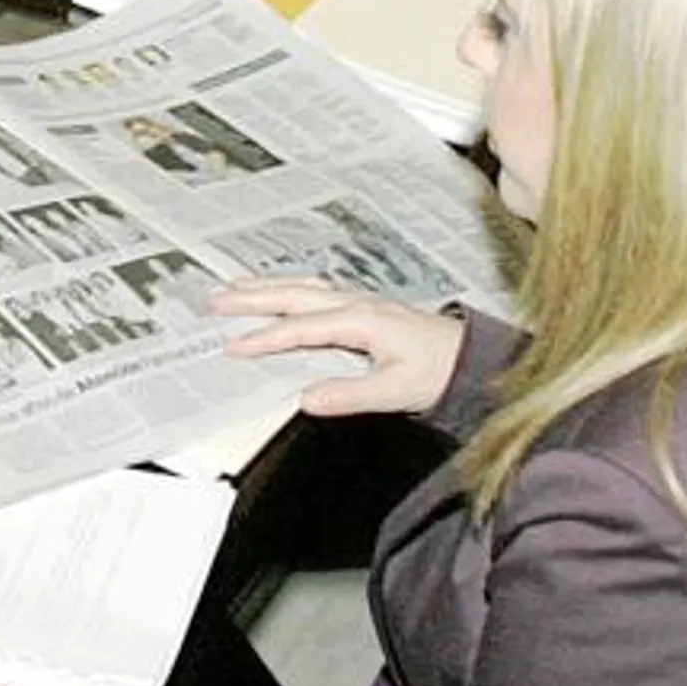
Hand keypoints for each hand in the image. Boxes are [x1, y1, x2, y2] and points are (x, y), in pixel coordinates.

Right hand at [211, 278, 465, 416]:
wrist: (472, 359)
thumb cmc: (440, 371)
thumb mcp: (396, 390)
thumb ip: (350, 394)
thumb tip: (307, 398)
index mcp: (361, 320)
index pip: (301, 329)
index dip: (265, 338)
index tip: (234, 347)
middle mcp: (357, 304)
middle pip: (293, 295)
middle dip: (251, 297)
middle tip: (214, 301)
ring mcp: (360, 301)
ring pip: (303, 287)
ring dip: (266, 287)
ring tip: (233, 289)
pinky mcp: (364, 307)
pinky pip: (316, 292)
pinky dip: (288, 290)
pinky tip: (278, 293)